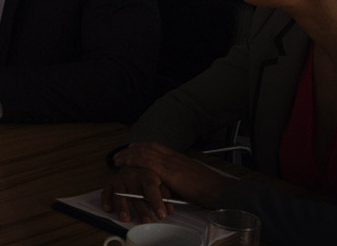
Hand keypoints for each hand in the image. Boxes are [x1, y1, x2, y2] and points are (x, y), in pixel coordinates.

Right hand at [102, 164, 172, 222]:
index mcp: (146, 175)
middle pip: (136, 194)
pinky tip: (109, 209)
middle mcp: (132, 176)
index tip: (162, 215)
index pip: (152, 189)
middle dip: (141, 209)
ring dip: (122, 207)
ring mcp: (120, 179)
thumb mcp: (160, 182)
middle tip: (147, 221)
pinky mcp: (110, 182)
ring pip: (120, 194)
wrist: (133, 162)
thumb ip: (165, 196)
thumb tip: (169, 210)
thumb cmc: (148, 176)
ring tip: (126, 218)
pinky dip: (106, 201)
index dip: (157, 202)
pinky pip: (106, 192)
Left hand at [109, 142, 232, 208]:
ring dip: (128, 155)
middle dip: (132, 150)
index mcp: (180, 158)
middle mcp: (174, 157)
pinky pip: (146, 162)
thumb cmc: (210, 188)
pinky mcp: (169, 171)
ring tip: (117, 158)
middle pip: (148, 148)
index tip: (134, 147)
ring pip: (144, 153)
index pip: (158, 147)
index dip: (144, 146)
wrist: (219, 189)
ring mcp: (171, 162)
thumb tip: (171, 185)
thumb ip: (180, 178)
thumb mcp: (192, 179)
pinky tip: (124, 163)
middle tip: (120, 153)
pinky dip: (133, 161)